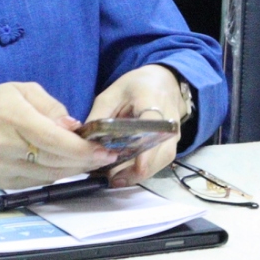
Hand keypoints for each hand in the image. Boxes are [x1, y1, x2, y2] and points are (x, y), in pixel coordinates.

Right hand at [0, 82, 116, 189]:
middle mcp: (5, 147)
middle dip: (85, 160)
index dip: (82, 148)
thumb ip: (51, 107)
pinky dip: (57, 174)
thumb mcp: (23, 90)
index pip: (53, 140)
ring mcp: (2, 168)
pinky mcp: (2, 182)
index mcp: (13, 119)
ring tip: (94, 160)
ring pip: (49, 175)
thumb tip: (74, 127)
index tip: (105, 149)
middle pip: (54, 160)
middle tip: (108, 156)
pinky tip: (69, 165)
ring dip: (75, 169)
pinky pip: (37, 182)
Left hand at [86, 65, 186, 186]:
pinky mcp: (173, 141)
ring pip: (163, 160)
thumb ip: (99, 116)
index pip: (152, 128)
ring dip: (141, 173)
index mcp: (152, 102)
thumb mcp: (111, 94)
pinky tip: (127, 173)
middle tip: (112, 179)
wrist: (163, 79)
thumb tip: (84, 143)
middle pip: (160, 152)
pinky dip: (145, 169)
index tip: (131, 167)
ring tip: (117, 179)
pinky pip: (161, 160)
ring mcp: (175, 132)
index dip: (143, 150)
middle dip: (137, 170)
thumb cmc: (135, 86)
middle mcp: (169, 120)